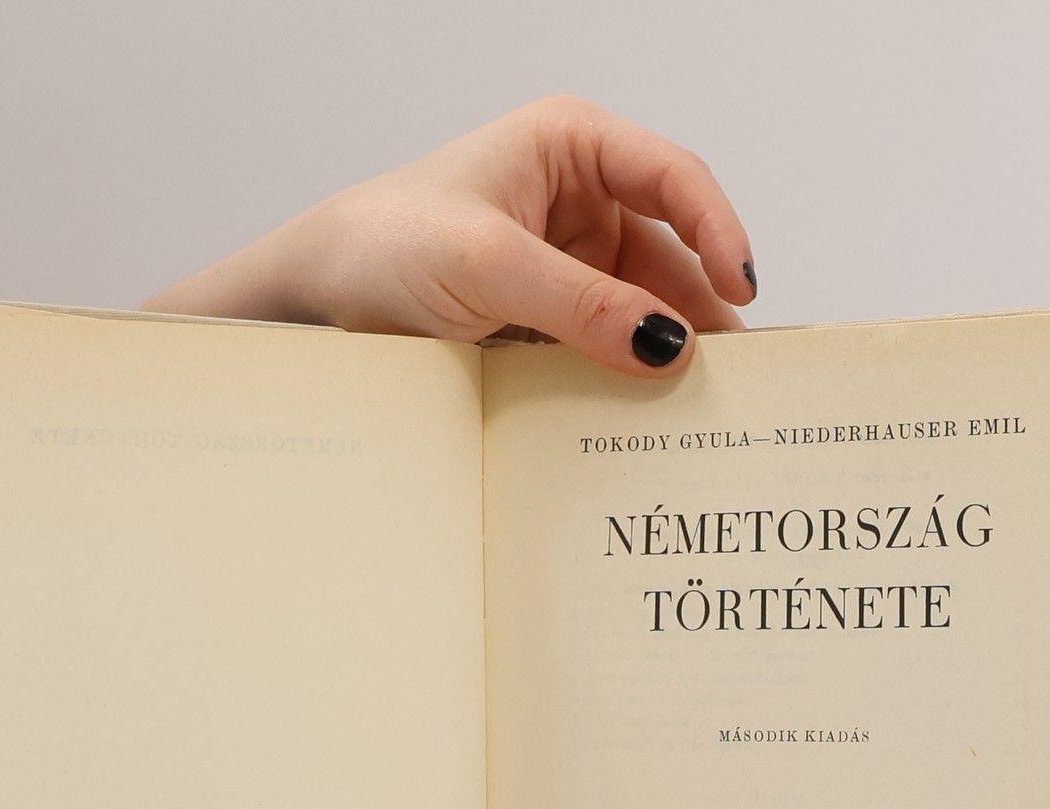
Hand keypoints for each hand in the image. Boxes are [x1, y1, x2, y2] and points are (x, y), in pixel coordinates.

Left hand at [147, 96, 756, 376]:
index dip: (718, 234)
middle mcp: (576, 201)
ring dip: (659, 359)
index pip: (673, 179)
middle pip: (667, 258)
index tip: (742, 296)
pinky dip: (620, 383)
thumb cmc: (380, 245)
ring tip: (696, 413)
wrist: (307, 299)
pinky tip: (641, 420)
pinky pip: (600, 350)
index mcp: (571, 147)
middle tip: (736, 382)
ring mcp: (562, 265)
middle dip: (697, 315)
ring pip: (638, 312)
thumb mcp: (487, 267)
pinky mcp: (544, 322)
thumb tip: (667, 346)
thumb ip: (581, 305)